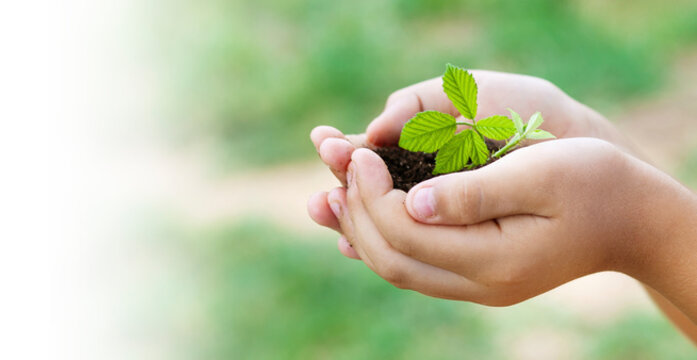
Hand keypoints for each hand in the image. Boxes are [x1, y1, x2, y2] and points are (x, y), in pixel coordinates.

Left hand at [308, 70, 636, 257]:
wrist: (634, 219)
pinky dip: (380, 240)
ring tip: (329, 193)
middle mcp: (481, 285)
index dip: (372, 194)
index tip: (358, 153)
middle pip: (392, 259)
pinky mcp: (475, 278)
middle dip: (355, 214)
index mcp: (496, 259)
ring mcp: (477, 288)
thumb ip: (474, 191)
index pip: (408, 233)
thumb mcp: (541, 172)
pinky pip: (414, 267)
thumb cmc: (594, 182)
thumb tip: (411, 201)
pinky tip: (357, 218)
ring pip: (397, 268)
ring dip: (358, 230)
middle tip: (335, 168)